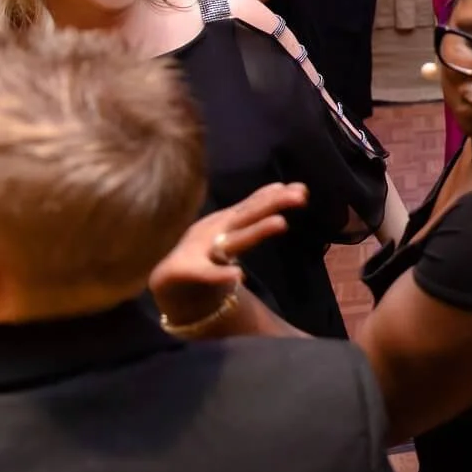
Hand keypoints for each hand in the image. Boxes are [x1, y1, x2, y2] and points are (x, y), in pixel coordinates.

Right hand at [149, 182, 307, 327]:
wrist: (169, 285)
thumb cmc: (204, 254)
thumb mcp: (231, 229)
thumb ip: (253, 209)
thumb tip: (283, 187)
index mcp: (226, 223)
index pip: (254, 206)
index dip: (276, 197)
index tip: (302, 188)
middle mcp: (216, 232)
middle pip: (248, 217)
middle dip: (272, 205)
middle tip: (299, 197)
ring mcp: (201, 251)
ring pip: (233, 241)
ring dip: (256, 231)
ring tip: (280, 223)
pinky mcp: (185, 273)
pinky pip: (206, 274)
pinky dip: (220, 274)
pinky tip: (238, 275)